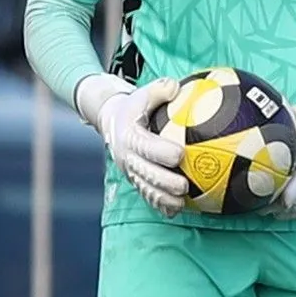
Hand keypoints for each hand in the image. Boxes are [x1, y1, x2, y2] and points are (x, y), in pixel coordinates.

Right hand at [79, 75, 188, 216]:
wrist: (111, 121)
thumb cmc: (133, 106)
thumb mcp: (140, 95)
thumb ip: (158, 90)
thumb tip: (175, 85)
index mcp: (129, 136)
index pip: (145, 146)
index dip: (161, 152)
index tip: (179, 154)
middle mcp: (127, 157)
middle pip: (145, 173)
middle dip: (164, 182)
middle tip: (184, 185)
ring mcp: (130, 171)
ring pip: (145, 188)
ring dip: (163, 198)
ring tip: (182, 203)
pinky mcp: (134, 179)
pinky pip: (146, 195)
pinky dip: (159, 204)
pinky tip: (176, 210)